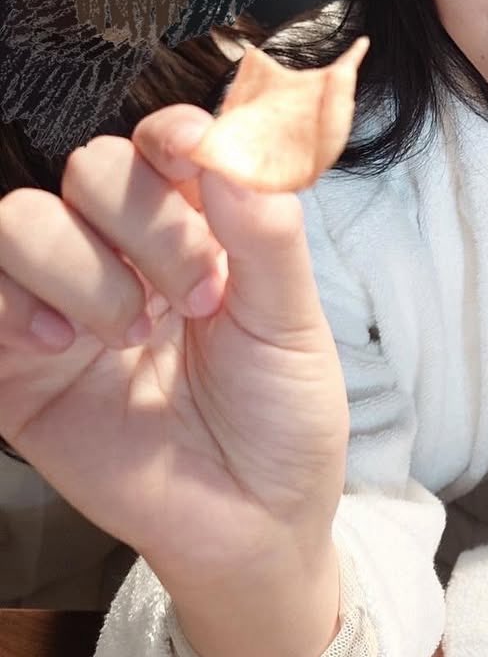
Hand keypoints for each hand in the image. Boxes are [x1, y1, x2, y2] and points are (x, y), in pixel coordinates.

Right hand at [0, 105, 349, 591]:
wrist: (251, 522)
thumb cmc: (281, 417)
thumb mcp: (291, 321)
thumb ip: (264, 230)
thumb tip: (235, 141)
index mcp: (200, 227)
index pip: (163, 140)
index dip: (173, 134)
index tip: (196, 157)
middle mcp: (127, 252)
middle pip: (94, 165)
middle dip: (148, 222)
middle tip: (198, 297)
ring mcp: (67, 302)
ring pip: (25, 217)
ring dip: (85, 267)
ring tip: (135, 334)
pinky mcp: (17, 361)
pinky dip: (18, 301)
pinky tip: (66, 344)